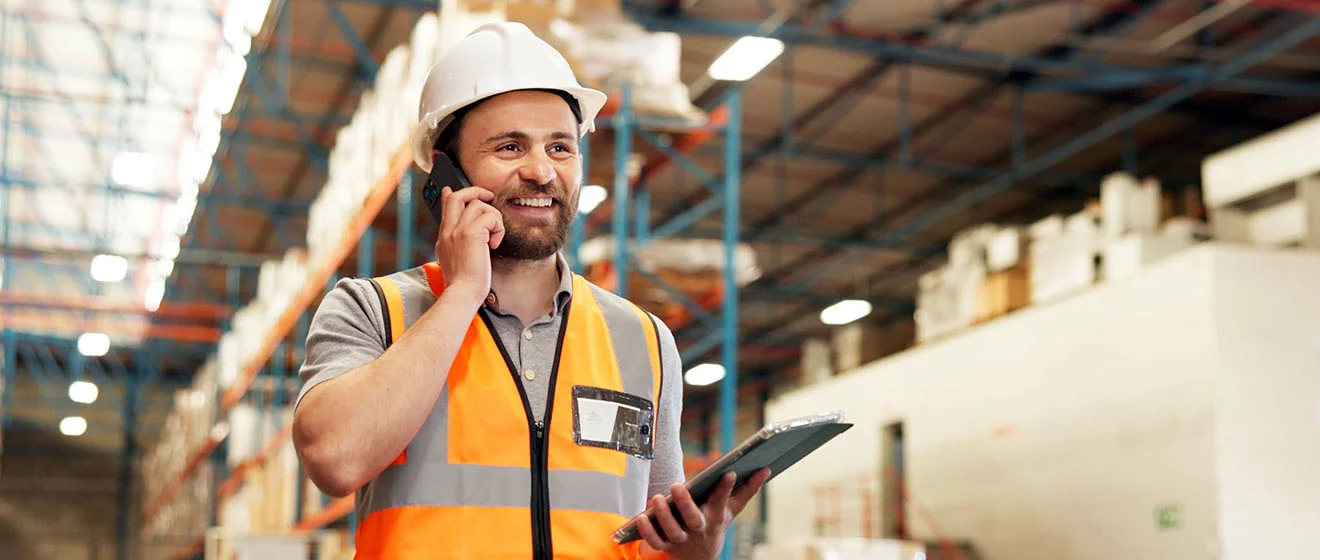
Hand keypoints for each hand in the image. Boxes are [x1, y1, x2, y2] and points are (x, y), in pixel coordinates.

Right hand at [434, 186, 503, 301]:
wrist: (462, 293)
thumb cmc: (463, 282)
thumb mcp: (455, 259)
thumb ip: (457, 243)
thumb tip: (464, 233)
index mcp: (444, 237)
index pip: (446, 206)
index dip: (452, 194)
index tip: (452, 189)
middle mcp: (449, 230)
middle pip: (459, 196)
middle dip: (476, 191)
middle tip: (489, 197)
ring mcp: (458, 230)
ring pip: (479, 205)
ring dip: (494, 218)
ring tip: (494, 237)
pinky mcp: (472, 233)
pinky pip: (490, 217)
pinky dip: (498, 228)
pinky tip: (494, 245)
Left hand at [635, 468, 770, 559]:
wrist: (702, 558)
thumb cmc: (716, 523)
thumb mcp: (732, 510)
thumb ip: (747, 490)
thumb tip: (766, 469)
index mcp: (716, 517)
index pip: (722, 501)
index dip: (725, 488)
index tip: (728, 472)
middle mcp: (699, 529)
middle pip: (693, 519)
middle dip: (685, 503)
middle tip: (676, 485)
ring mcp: (682, 539)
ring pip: (672, 530)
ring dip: (663, 515)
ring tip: (657, 498)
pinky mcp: (667, 546)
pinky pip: (656, 541)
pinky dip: (648, 531)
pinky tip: (640, 516)